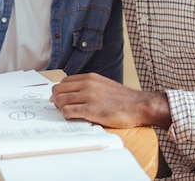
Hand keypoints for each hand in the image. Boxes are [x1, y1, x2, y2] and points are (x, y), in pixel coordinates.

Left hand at [50, 73, 171, 128]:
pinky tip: (72, 117)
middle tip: (60, 106)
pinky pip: (68, 112)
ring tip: (67, 113)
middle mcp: (87, 85)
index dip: (60, 91)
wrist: (138, 105)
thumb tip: (73, 92)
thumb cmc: (122, 98)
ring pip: (60, 101)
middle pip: (58, 90)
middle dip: (56, 99)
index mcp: (89, 78)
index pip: (63, 82)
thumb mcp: (103, 84)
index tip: (60, 98)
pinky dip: (66, 115)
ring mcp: (88, 97)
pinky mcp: (90, 110)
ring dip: (60, 108)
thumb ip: (88, 86)